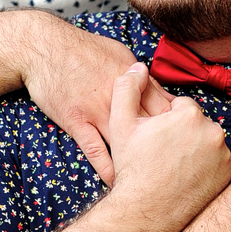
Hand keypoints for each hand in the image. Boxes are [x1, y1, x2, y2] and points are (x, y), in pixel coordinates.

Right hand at [20, 16, 170, 185]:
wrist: (44, 47)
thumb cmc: (82, 47)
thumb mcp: (119, 53)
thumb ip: (140, 74)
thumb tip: (158, 87)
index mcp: (133, 79)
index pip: (164, 104)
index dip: (179, 126)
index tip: (186, 142)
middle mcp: (119, 97)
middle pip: (151, 126)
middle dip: (167, 148)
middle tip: (177, 169)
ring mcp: (97, 110)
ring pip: (126, 142)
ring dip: (140, 163)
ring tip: (153, 184)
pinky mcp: (77, 121)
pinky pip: (95, 150)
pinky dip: (108, 168)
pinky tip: (117, 183)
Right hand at [108, 66, 230, 231]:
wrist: (145, 212)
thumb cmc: (133, 168)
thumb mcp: (121, 124)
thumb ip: (127, 88)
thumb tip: (138, 67)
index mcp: (190, 115)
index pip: (181, 107)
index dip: (165, 121)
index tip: (154, 138)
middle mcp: (213, 133)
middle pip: (197, 124)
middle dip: (181, 133)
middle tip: (161, 153)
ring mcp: (223, 157)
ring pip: (206, 142)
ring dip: (194, 148)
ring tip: (172, 166)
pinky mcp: (227, 176)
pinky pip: (216, 162)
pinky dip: (204, 166)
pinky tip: (185, 177)